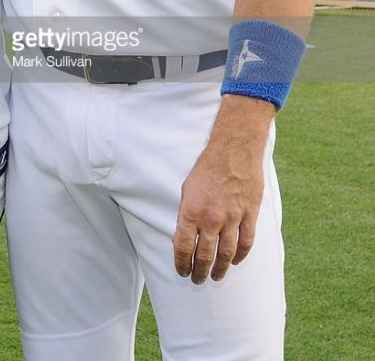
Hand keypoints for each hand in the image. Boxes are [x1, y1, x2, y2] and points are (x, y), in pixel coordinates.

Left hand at [172, 97, 271, 283]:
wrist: (233, 151)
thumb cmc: (206, 168)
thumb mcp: (186, 190)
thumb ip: (186, 215)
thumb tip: (183, 237)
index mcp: (191, 211)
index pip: (183, 247)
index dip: (181, 263)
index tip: (182, 271)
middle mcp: (211, 218)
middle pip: (205, 255)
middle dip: (199, 271)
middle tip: (197, 280)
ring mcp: (232, 218)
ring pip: (226, 253)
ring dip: (220, 269)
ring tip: (215, 277)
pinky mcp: (249, 215)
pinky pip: (246, 242)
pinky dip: (240, 256)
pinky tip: (234, 261)